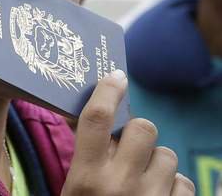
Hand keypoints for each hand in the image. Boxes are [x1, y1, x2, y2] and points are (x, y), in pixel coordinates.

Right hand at [61, 70, 194, 195]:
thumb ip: (87, 152)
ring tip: (142, 179)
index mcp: (87, 176)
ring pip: (166, 155)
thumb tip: (99, 108)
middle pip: (142, 128)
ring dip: (155, 162)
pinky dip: (172, 185)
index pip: (98, 119)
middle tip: (127, 148)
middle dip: (137, 132)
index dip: (108, 91)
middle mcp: (119, 184)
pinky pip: (184, 182)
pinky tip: (156, 193)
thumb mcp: (76, 184)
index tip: (116, 77)